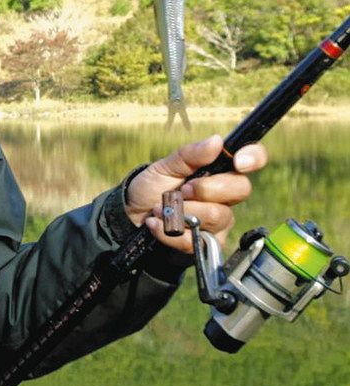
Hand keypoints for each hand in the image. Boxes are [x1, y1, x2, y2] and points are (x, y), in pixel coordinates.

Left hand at [124, 134, 267, 255]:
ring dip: (181, 211)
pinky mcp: (208, 245)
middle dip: (205, 189)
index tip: (238, 161)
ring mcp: (220, 222)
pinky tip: (157, 224)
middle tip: (181, 190)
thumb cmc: (153, 189)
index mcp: (219, 172)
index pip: (252, 159)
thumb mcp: (165, 167)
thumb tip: (216, 140)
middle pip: (239, 189)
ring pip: (217, 215)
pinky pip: (198, 240)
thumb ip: (189, 155)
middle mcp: (226, 197)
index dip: (253, 158)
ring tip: (160, 208)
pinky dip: (170, 232)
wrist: (132, 217)